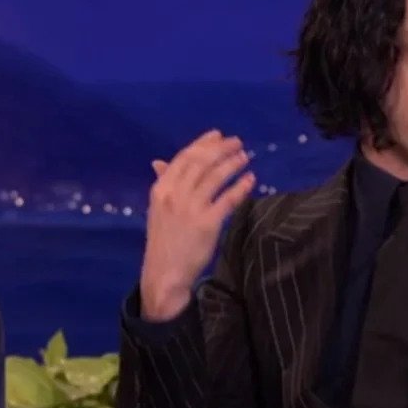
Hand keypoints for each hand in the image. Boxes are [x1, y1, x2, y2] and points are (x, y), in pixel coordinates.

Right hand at [140, 129, 255, 320]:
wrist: (164, 273)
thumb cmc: (163, 240)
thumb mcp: (157, 209)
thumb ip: (163, 183)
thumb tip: (159, 161)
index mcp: (160, 189)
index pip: (184, 158)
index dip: (203, 144)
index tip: (218, 135)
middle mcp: (174, 194)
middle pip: (201, 163)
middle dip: (221, 149)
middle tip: (238, 142)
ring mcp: (191, 208)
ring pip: (215, 177)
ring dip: (233, 164)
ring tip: (246, 157)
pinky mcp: (207, 223)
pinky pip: (228, 199)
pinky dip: (241, 187)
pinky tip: (251, 179)